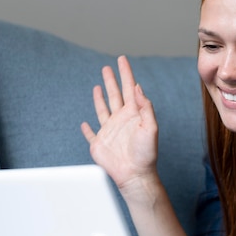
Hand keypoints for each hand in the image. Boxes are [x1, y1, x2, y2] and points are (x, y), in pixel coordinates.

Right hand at [81, 56, 158, 189]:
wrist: (135, 176)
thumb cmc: (146, 154)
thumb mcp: (150, 127)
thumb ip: (145, 107)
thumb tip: (137, 88)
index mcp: (134, 114)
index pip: (129, 89)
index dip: (126, 73)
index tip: (122, 59)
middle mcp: (121, 120)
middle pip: (115, 95)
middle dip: (112, 80)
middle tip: (108, 66)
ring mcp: (110, 131)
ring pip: (103, 109)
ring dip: (100, 97)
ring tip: (99, 85)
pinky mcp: (100, 144)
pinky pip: (91, 134)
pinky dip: (87, 129)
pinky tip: (85, 123)